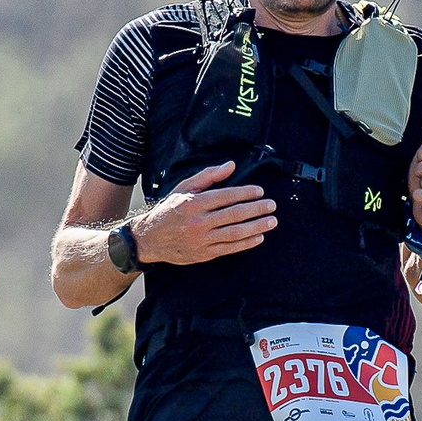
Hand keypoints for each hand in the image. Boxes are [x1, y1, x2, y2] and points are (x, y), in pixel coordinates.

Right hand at [134, 162, 276, 264]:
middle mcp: (198, 222)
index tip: (260, 191)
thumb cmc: (169, 210)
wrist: (149, 239)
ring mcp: (201, 240)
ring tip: (271, 221)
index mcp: (193, 203)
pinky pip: (230, 248)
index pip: (225, 196)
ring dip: (256, 226)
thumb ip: (208, 176)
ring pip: (235, 233)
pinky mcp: (204, 254)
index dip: (245, 193)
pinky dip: (246, 243)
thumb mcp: (183, 188)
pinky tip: (258, 236)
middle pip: (234, 215)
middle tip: (271, 205)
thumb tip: (231, 165)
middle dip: (256, 209)